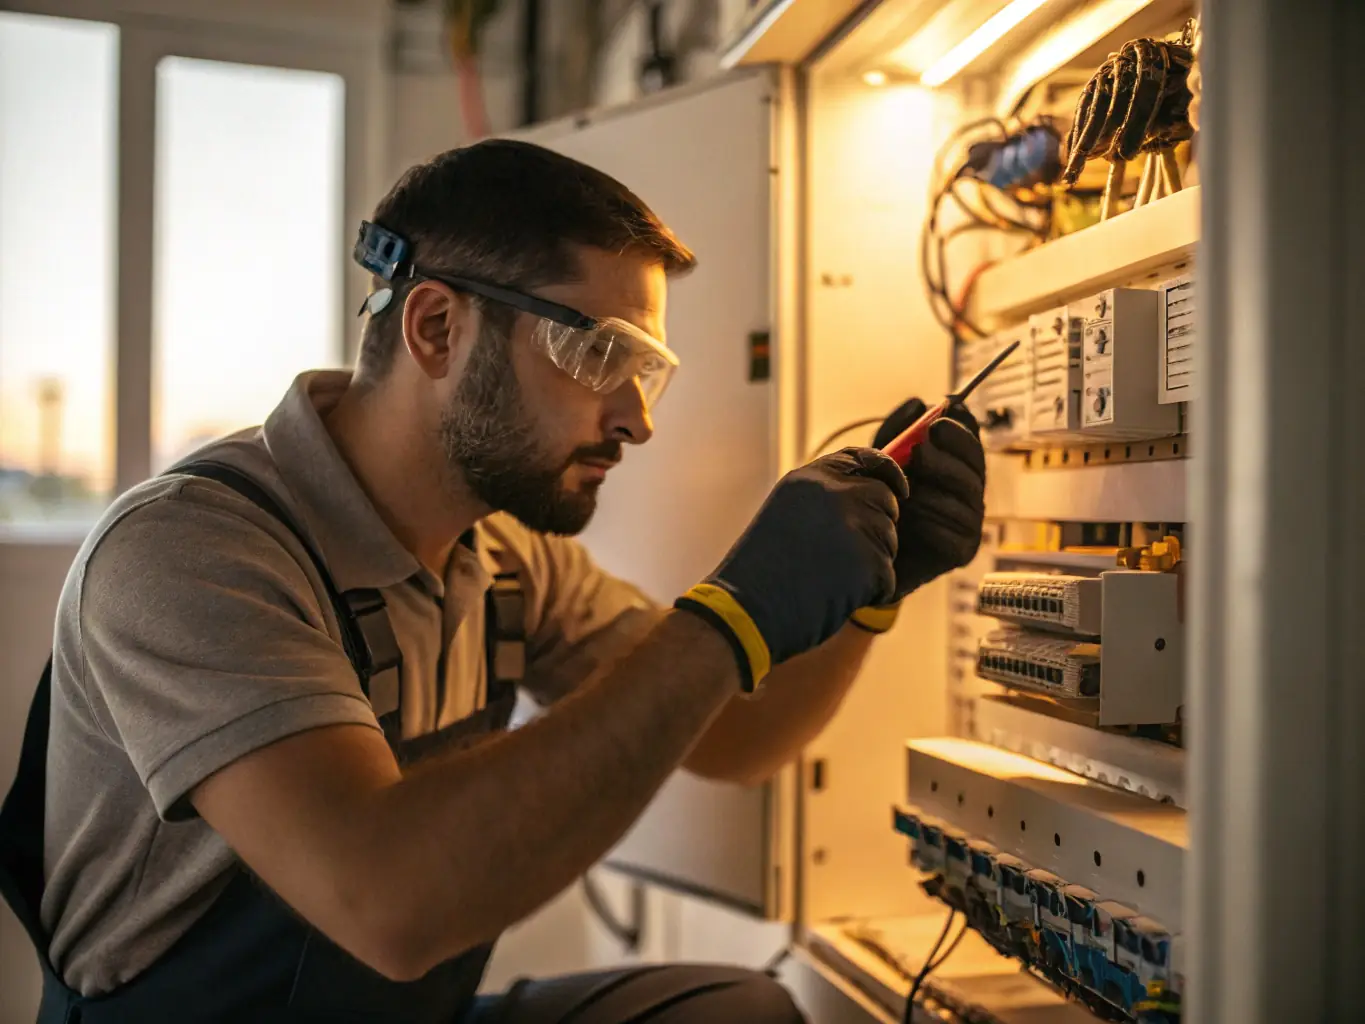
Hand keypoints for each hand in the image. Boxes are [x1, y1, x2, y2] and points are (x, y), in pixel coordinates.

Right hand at [675, 449, 906, 690]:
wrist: (747, 611)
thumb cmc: (761, 572)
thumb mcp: (787, 516)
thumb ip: (825, 500)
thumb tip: (875, 495)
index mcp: (810, 478)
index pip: (864, 458)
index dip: (888, 472)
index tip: (900, 488)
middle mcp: (836, 494)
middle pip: (885, 501)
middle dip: (877, 528)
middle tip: (842, 557)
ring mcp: (854, 526)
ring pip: (888, 542)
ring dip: (870, 564)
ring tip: (828, 578)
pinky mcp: (869, 563)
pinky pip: (887, 577)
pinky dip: (869, 592)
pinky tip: (835, 597)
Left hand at [872, 398, 985, 601]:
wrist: (863, 554)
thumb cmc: (875, 504)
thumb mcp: (880, 462)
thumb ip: (896, 432)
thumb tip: (917, 402)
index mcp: (954, 466)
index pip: (970, 442)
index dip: (960, 430)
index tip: (938, 421)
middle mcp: (968, 492)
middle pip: (974, 469)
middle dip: (947, 457)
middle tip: (920, 451)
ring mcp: (969, 522)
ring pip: (965, 500)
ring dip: (932, 492)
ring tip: (905, 492)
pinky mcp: (962, 550)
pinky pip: (954, 533)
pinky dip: (929, 525)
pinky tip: (907, 523)